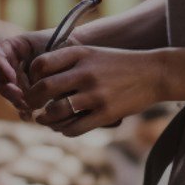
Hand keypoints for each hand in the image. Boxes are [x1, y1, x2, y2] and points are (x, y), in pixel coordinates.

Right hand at [0, 29, 68, 118]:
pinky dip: (22, 111)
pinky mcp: (26, 94)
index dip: (2, 68)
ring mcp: (18, 79)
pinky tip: (28, 116)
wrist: (75, 52)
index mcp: (13, 48)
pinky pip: (19, 103)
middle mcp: (12, 64)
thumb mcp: (49, 47)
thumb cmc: (63, 44)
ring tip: (27, 106)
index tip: (12, 77)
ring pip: (9, 93)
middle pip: (1, 79)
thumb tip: (30, 79)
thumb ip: (38, 59)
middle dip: (8, 90)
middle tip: (19, 96)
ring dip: (15, 101)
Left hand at [23, 44, 167, 137]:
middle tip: (31, 106)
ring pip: (56, 112)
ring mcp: (96, 94)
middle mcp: (86, 72)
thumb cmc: (118, 64)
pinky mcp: (106, 113)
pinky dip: (64, 131)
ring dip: (45, 119)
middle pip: (44, 88)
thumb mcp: (93, 53)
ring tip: (44, 120)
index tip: (33, 84)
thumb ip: (68, 62)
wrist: (154, 73)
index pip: (41, 64)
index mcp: (80, 54)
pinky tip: (64, 128)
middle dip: (31, 100)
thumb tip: (39, 80)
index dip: (31, 77)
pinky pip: (75, 128)